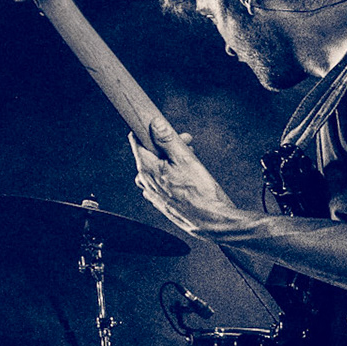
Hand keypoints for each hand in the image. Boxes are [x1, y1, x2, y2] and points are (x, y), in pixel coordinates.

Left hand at [131, 116, 244, 237]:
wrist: (211, 221)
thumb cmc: (200, 192)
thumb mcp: (185, 159)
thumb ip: (167, 140)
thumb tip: (154, 124)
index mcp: (147, 168)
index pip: (136, 141)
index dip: (149, 130)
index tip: (162, 127)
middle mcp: (145, 181)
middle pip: (148, 154)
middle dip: (167, 144)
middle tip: (188, 142)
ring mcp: (152, 193)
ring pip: (155, 168)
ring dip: (170, 159)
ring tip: (190, 159)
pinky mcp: (160, 202)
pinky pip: (159, 182)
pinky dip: (169, 174)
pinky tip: (184, 175)